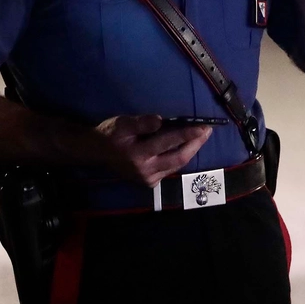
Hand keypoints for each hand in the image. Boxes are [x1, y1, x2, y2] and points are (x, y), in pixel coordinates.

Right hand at [94, 114, 211, 186]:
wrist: (97, 152)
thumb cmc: (111, 134)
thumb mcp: (123, 123)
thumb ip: (143, 123)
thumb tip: (162, 121)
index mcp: (137, 155)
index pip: (168, 143)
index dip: (188, 134)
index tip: (203, 127)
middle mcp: (145, 171)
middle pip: (178, 158)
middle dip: (196, 145)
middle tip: (208, 131)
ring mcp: (148, 179)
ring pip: (177, 165)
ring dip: (191, 151)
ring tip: (202, 137)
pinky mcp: (150, 182)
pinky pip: (170, 169)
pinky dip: (181, 157)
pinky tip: (188, 146)